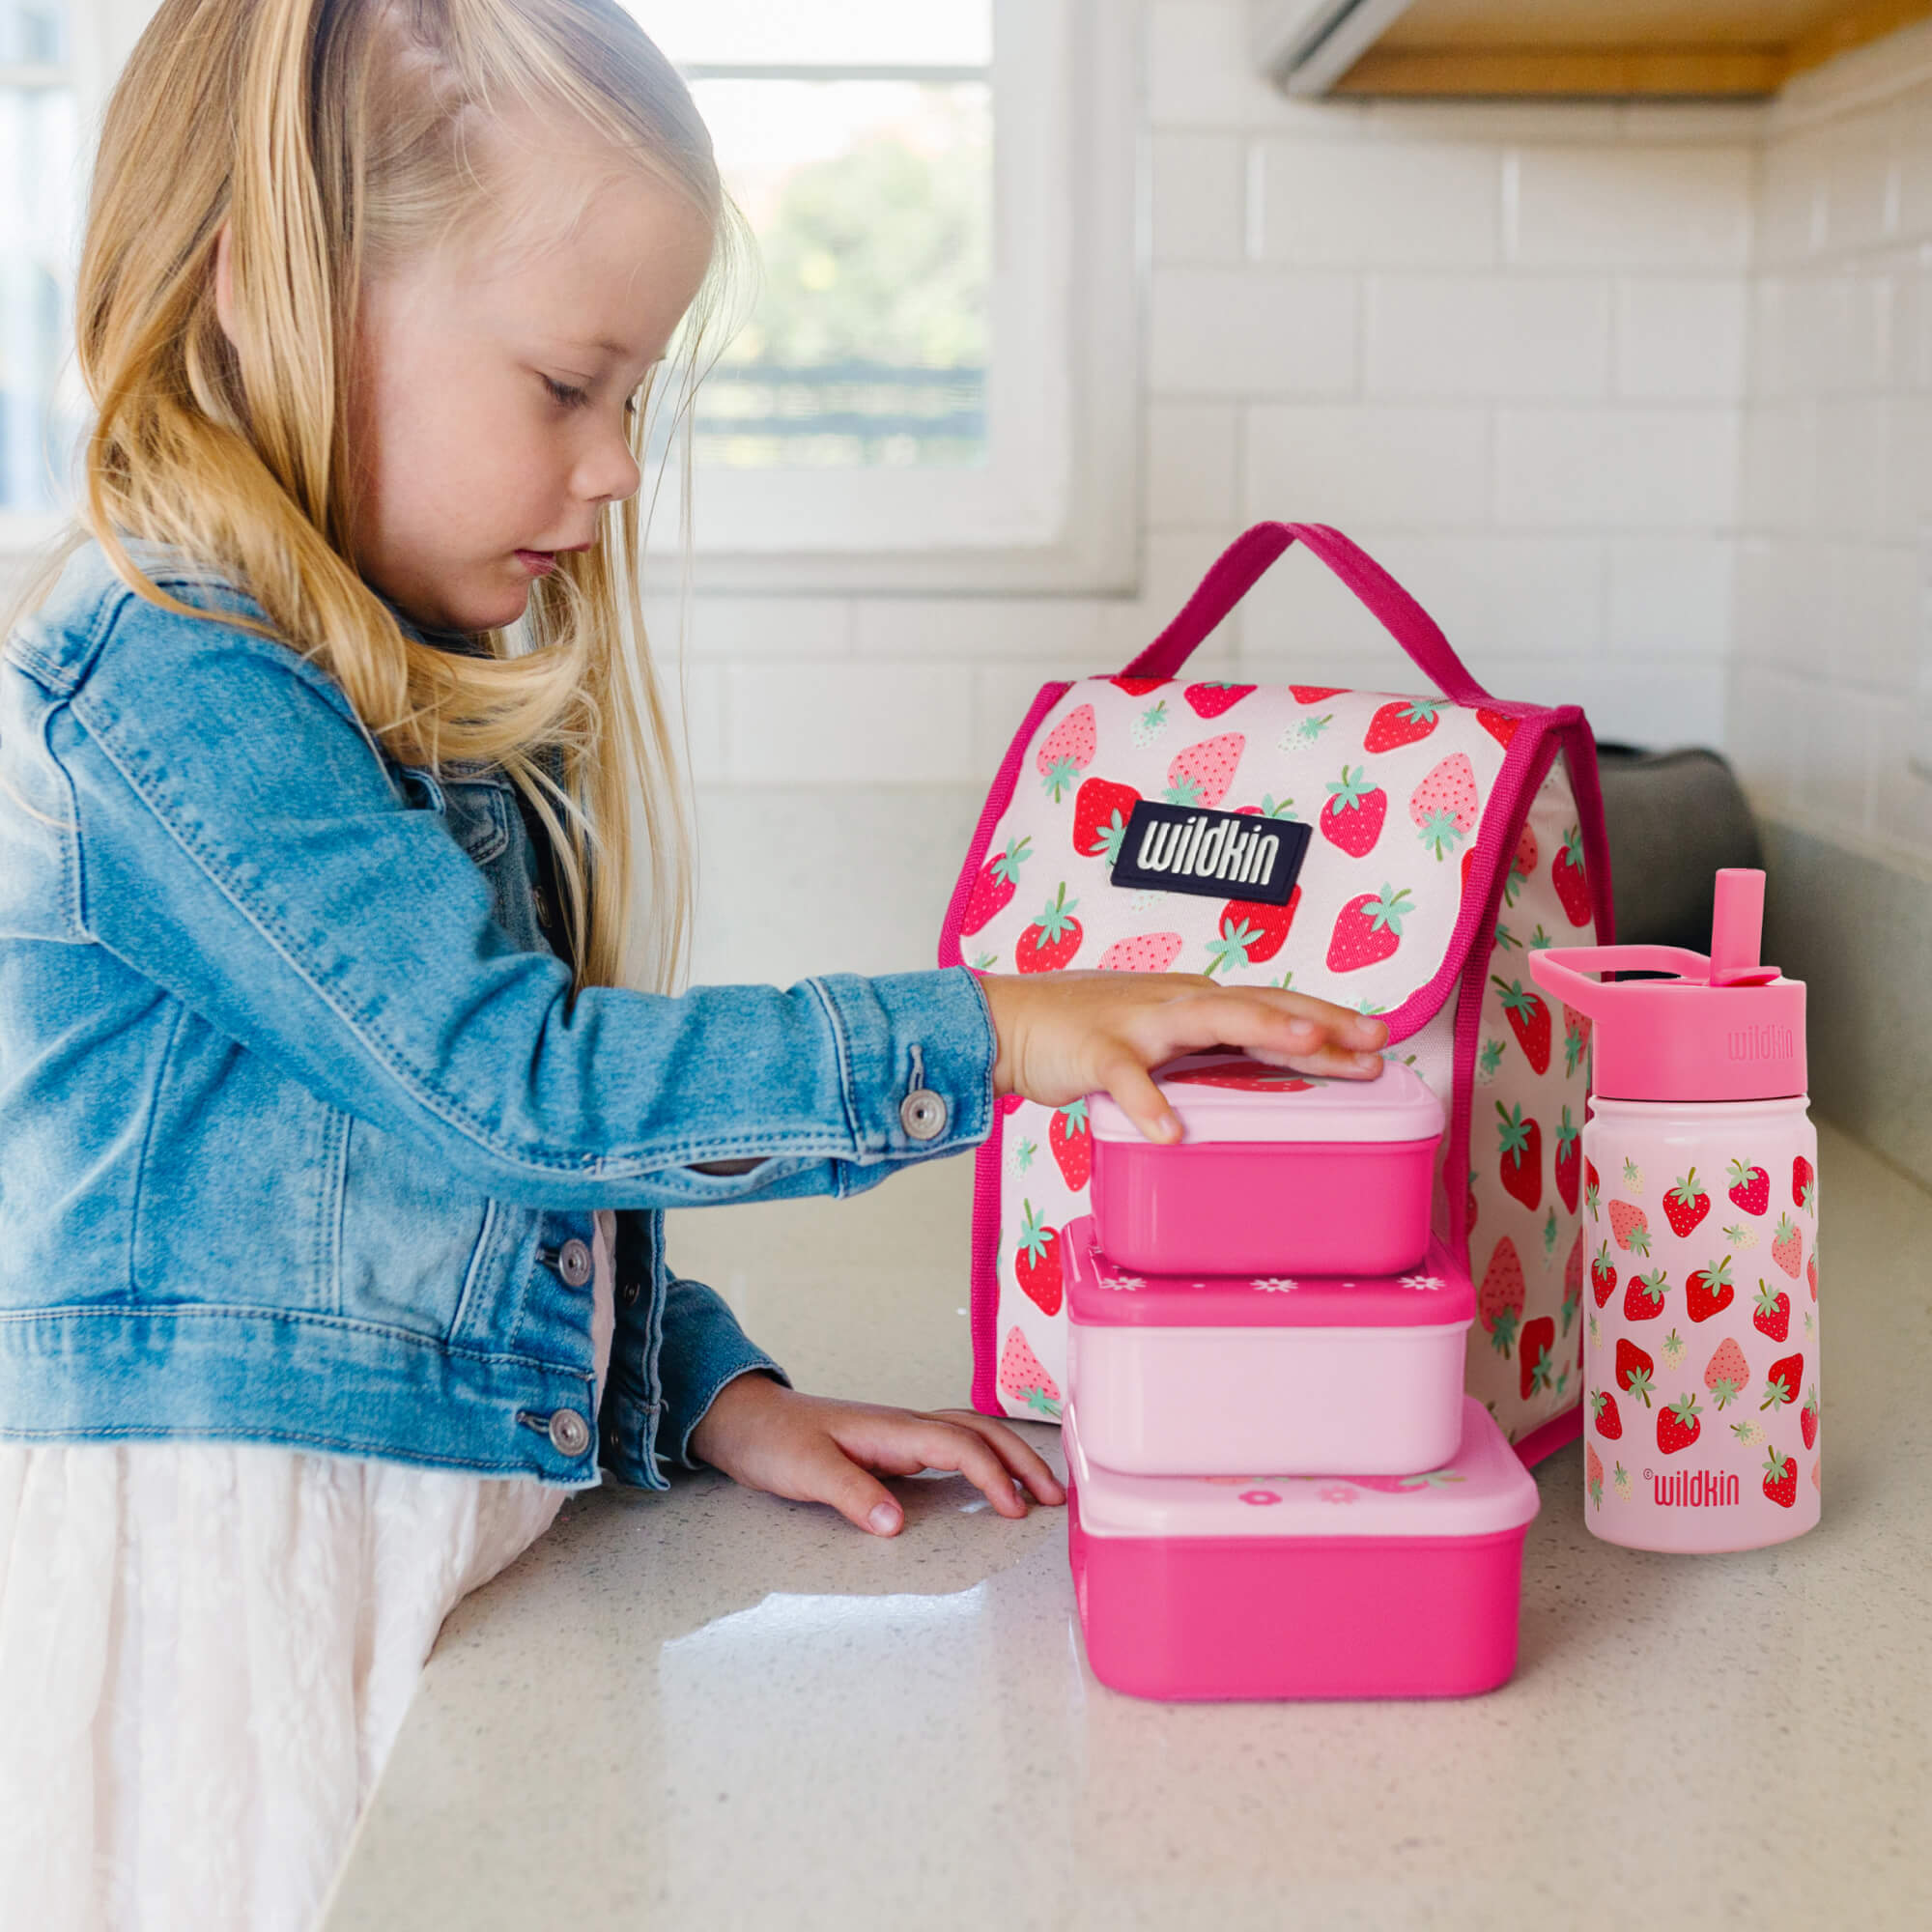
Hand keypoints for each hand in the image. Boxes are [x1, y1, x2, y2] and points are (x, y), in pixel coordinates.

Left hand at [687, 1373, 1064, 1535]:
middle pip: (980, 1434)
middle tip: (1057, 1499)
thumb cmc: (773, 1442)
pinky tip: (991, 1479)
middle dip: (1023, 1462)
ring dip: (1009, 1458)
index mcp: (892, 1429)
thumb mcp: (805, 1472)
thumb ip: (851, 1495)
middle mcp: (904, 1427)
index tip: (1016, 1511)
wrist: (745, 1420)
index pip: (960, 1447)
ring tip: (1042, 1490)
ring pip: (971, 1436)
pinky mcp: (892, 1447)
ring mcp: (900, 1434)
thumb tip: (896, 1525)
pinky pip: (953, 1446)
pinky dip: (984, 1459)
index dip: (993, 1477)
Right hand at [977, 969, 1388, 1144]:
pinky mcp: (1096, 1052)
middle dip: (1317, 1021)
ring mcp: (1137, 1023)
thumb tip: (1256, 1078)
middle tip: (1371, 1040)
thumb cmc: (1084, 1032)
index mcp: (1194, 1002)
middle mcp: (1176, 1003)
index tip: (1376, 1038)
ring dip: (1257, 1027)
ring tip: (1302, 1041)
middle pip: (1257, 1005)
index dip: (1325, 1020)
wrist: (1008, 1021)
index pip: (1271, 1005)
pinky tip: (1170, 1133)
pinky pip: (1126, 1080)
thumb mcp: (1156, 1037)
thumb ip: (1200, 1053)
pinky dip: (1148, 1105)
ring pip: (1207, 1020)